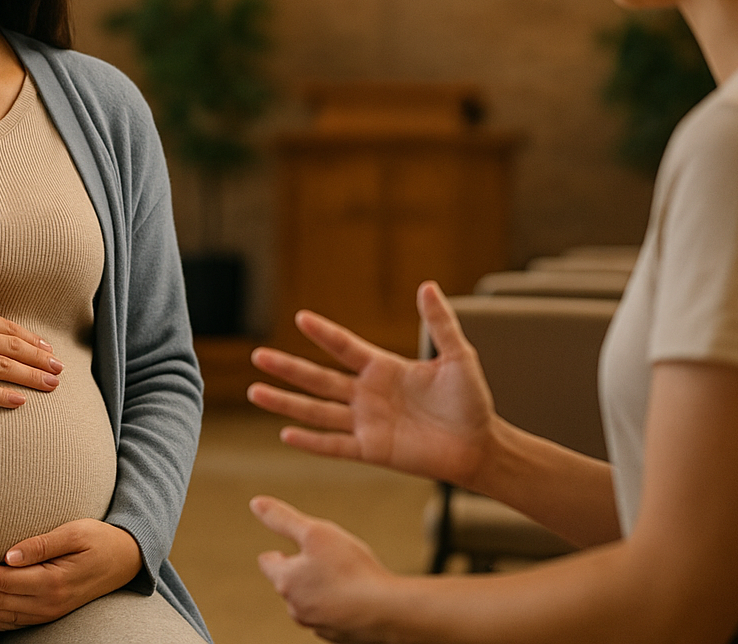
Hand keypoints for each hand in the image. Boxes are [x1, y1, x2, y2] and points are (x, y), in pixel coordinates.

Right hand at [0, 300, 62, 408]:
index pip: (5, 326)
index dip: (30, 338)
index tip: (46, 349)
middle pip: (11, 345)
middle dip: (39, 357)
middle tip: (59, 369)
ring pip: (2, 366)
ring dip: (31, 376)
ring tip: (51, 385)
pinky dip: (3, 396)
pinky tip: (20, 401)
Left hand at [0, 518, 142, 629]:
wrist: (125, 560)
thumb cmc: (99, 539)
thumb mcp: (76, 532)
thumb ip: (42, 543)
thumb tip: (10, 554)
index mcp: (52, 581)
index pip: (3, 582)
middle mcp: (47, 602)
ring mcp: (47, 612)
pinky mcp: (46, 612)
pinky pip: (10, 621)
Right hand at [248, 281, 495, 486]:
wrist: (481, 446)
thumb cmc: (472, 402)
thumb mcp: (458, 356)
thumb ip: (440, 323)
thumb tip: (428, 286)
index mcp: (384, 368)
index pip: (345, 347)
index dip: (324, 333)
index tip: (301, 318)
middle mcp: (368, 394)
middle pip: (319, 379)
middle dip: (288, 368)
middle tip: (258, 356)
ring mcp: (366, 423)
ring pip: (316, 411)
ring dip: (286, 402)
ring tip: (256, 392)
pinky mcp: (371, 451)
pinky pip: (334, 445)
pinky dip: (310, 442)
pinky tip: (285, 434)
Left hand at [251, 495, 396, 642]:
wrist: (386, 611)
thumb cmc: (351, 571)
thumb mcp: (315, 532)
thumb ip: (283, 519)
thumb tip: (256, 504)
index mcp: (285, 581)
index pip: (268, 563)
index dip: (280, 552)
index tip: (290, 549)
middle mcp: (295, 607)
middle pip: (289, 583)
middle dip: (301, 570)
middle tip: (323, 559)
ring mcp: (316, 624)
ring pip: (309, 601)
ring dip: (319, 589)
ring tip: (341, 577)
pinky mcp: (337, 635)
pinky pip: (330, 616)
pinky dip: (337, 606)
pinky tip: (355, 596)